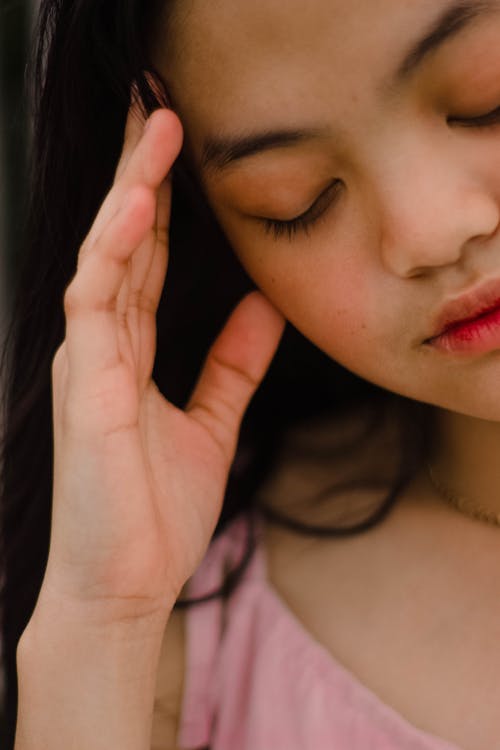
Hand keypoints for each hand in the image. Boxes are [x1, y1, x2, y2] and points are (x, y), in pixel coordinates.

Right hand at [41, 86, 284, 625]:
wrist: (126, 584)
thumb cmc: (155, 511)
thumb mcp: (211, 422)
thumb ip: (233, 364)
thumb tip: (263, 307)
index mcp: (127, 356)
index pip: (142, 264)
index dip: (160, 209)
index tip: (182, 157)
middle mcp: (102, 348)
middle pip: (122, 246)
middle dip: (142, 179)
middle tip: (164, 115)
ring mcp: (88, 363)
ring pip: (104, 258)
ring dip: (129, 194)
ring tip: (156, 133)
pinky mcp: (86, 384)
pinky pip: (94, 301)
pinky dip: (113, 250)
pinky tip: (134, 206)